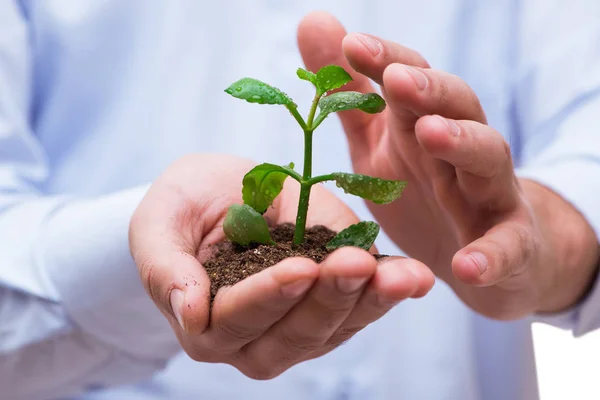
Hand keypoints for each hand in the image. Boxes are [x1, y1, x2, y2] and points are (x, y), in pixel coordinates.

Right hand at [129, 154, 432, 378]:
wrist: (216, 197)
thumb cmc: (183, 207)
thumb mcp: (159, 223)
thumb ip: (165, 268)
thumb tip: (188, 312)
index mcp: (204, 322)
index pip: (237, 318)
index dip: (269, 296)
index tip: (302, 268)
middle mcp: (251, 340)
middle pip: (292, 335)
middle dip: (327, 301)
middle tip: (355, 263)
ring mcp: (295, 330)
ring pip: (333, 329)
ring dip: (367, 303)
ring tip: (398, 276)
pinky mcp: (330, 308)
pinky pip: (359, 310)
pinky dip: (387, 294)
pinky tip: (412, 277)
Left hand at [297, 13, 598, 318]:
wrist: (485, 255)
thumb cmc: (425, 191)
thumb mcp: (378, 144)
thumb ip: (349, 94)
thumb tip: (315, 20)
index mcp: (423, 126)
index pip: (411, 82)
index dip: (386, 60)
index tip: (352, 44)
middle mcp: (460, 152)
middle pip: (456, 107)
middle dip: (428, 89)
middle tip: (397, 77)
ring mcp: (489, 195)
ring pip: (487, 158)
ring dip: (463, 143)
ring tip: (431, 134)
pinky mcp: (510, 245)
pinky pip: (507, 247)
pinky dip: (491, 254)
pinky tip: (468, 265)